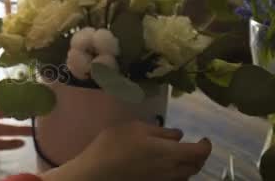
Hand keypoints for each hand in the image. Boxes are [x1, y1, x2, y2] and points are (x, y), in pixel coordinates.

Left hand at [0, 81, 31, 150]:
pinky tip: (23, 144)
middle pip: (9, 113)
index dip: (18, 97)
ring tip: (36, 130)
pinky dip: (11, 145)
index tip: (33, 96)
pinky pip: (0, 144)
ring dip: (21, 130)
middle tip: (39, 113)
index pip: (5, 97)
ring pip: (8, 130)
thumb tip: (8, 91)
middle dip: (22, 113)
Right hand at [41, 121, 211, 180]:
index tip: (204, 138)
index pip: (200, 152)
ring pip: (186, 176)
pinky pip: (174, 180)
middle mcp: (172, 170)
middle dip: (199, 156)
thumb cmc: (114, 145)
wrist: (97, 173)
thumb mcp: (136, 128)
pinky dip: (178, 174)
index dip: (206, 145)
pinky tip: (166, 167)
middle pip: (196, 166)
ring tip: (181, 156)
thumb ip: (160, 132)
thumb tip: (178, 135)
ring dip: (189, 166)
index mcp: (170, 153)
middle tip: (194, 146)